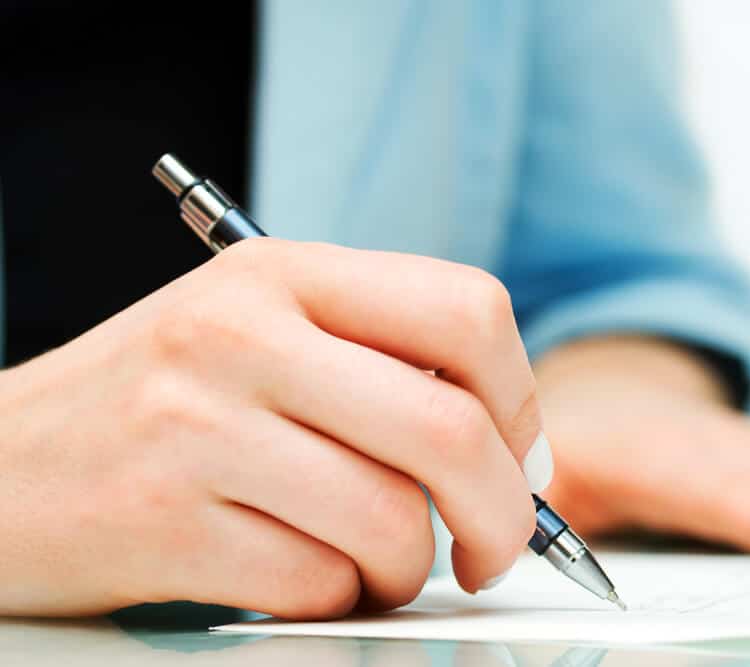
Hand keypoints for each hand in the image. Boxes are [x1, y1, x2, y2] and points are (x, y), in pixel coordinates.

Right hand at [0, 239, 549, 617]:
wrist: (1, 465)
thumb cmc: (160, 400)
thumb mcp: (261, 331)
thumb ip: (378, 359)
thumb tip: (510, 438)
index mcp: (283, 273)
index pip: (465, 309)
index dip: (519, 398)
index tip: (519, 456)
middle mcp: (242, 335)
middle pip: (450, 429)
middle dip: (504, 513)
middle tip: (496, 545)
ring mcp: (199, 427)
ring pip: (392, 523)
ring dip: (409, 566)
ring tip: (374, 559)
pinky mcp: (166, 524)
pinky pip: (318, 583)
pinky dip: (339, 596)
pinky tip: (305, 572)